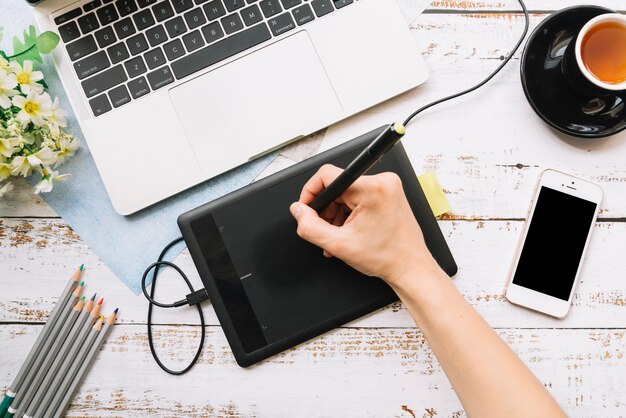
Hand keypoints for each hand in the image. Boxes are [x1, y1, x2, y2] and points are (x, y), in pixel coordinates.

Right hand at [289, 164, 440, 288]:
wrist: (410, 267)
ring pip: (346, 193)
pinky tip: (349, 230)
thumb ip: (310, 226)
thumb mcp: (339, 245)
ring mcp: (387, 186)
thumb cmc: (386, 257)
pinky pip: (359, 196)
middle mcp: (382, 181)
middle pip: (337, 185)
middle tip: (327, 229)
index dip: (311, 192)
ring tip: (340, 234)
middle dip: (326, 208)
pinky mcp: (389, 193)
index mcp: (371, 188)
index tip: (307, 208)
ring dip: (337, 213)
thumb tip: (298, 211)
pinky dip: (349, 212)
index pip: (327, 175)